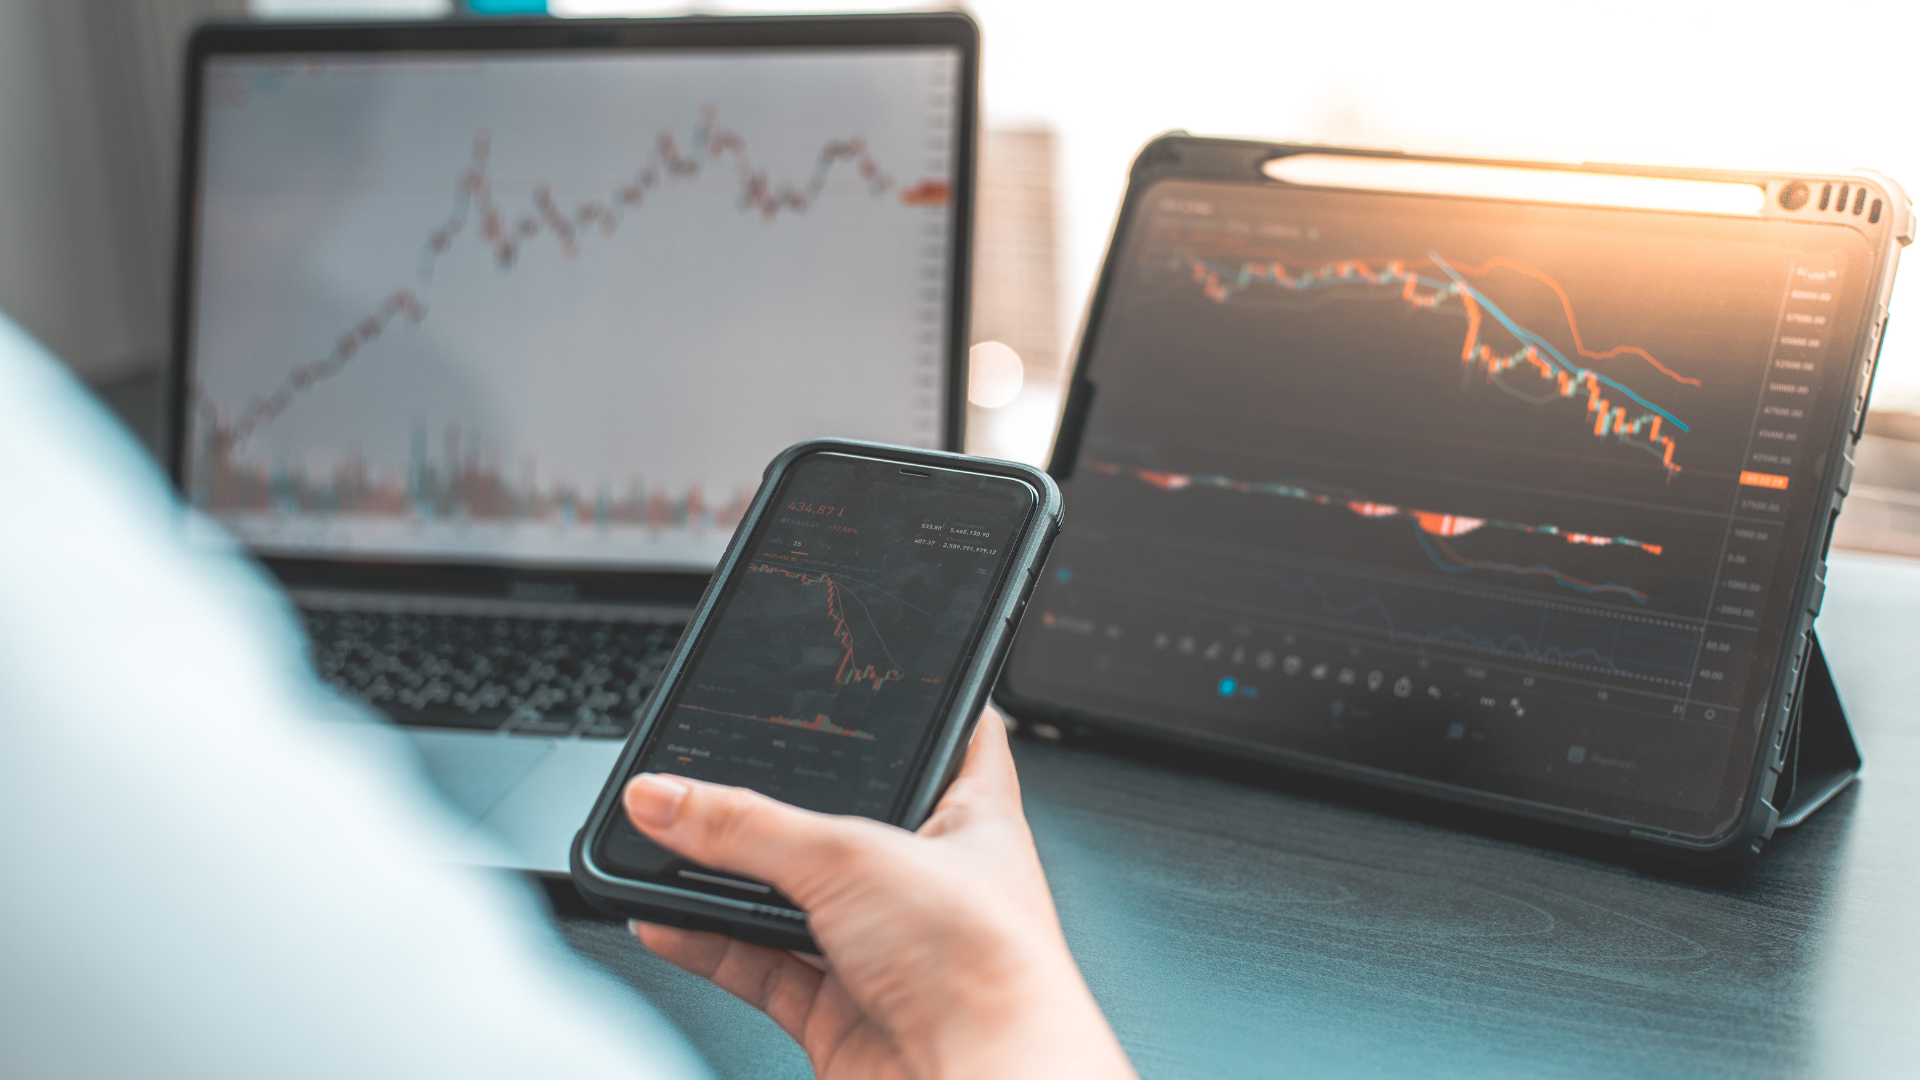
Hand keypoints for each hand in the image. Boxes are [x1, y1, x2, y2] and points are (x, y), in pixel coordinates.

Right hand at [620, 706, 1136, 1079]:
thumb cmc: (987, 968)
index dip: (912, 702)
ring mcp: (886, 950)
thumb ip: (750, 827)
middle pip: (844, 821)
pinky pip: (762, 965)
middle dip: (782, 805)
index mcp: (972, 816)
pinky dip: (711, 943)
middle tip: (719, 771)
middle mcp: (932, 881)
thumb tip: (669, 796)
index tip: (864, 676)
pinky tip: (665, 919)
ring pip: (793, 898)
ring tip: (667, 842)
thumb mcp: (854, 857)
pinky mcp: (843, 1012)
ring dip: (731, 879)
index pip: (950, 734)